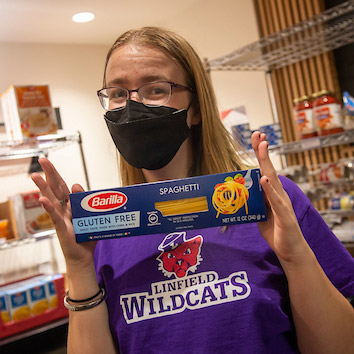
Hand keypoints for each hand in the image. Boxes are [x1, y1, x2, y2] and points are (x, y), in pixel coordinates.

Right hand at [31, 158, 96, 269]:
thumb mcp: (89, 215)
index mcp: (70, 205)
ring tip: (35, 175)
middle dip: (49, 174)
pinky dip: (49, 207)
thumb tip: (76, 185)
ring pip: (51, 200)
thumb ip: (85, 200)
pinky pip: (55, 216)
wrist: (84, 255)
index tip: (48, 163)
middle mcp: (63, 209)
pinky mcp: (61, 228)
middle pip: (55, 188)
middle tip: (42, 160)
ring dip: (43, 187)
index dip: (56, 174)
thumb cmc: (86, 235)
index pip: (62, 186)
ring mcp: (60, 218)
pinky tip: (43, 199)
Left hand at [251, 132, 310, 265]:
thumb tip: (242, 192)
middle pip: (269, 169)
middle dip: (262, 152)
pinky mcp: (284, 216)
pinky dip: (270, 190)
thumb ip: (254, 202)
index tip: (256, 139)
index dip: (260, 155)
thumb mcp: (260, 214)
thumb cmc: (276, 231)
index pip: (265, 170)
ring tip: (262, 147)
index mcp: (272, 193)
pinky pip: (276, 201)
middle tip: (258, 135)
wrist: (290, 251)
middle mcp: (278, 195)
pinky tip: (264, 179)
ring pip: (273, 180)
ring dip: (266, 163)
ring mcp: (282, 204)